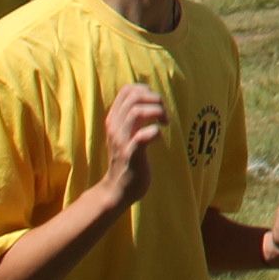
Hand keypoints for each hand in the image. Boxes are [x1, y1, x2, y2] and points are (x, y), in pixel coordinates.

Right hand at [99, 83, 168, 209]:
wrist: (117, 189)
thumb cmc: (128, 158)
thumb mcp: (126, 133)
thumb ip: (132, 116)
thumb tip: (149, 97)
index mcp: (114, 120)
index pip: (127, 90)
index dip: (145, 90)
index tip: (155, 103)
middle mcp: (115, 127)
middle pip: (133, 97)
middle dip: (155, 99)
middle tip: (163, 114)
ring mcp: (121, 141)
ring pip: (136, 112)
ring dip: (156, 112)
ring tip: (164, 122)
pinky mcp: (130, 155)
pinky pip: (142, 137)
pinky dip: (154, 132)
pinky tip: (158, 137)